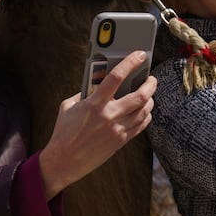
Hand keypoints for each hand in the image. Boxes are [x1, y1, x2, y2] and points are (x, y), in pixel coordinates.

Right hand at [38, 50, 156, 199]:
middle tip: (151, 78)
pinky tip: (145, 110)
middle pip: (140, 96)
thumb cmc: (64, 131)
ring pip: (144, 111)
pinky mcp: (120, 141)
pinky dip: (146, 115)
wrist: (63, 161)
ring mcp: (117, 130)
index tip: (139, 55)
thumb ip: (84, 92)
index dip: (130, 62)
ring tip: (149, 93)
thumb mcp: (69, 105)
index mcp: (94, 103)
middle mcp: (109, 116)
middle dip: (150, 84)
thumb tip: (98, 81)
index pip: (116, 77)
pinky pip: (141, 125)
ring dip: (150, 99)